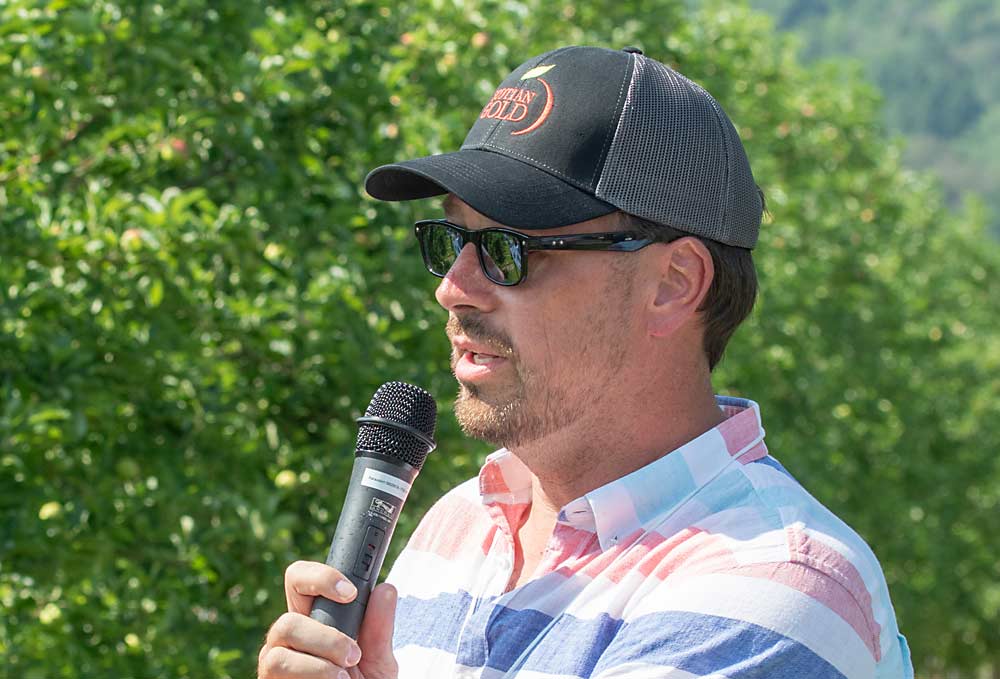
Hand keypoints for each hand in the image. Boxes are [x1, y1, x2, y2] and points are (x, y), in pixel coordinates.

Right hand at [258, 560, 398, 678]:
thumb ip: (380, 627)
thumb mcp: (379, 658)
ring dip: (319, 662)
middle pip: (287, 619)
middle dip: (326, 637)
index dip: (320, 577)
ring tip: (342, 677)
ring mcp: (274, 662)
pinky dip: (311, 678)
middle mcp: (288, 637)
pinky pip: (278, 673)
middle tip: (353, 655)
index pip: (299, 579)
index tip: (351, 593)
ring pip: (281, 648)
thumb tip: (386, 590)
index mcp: (312, 617)